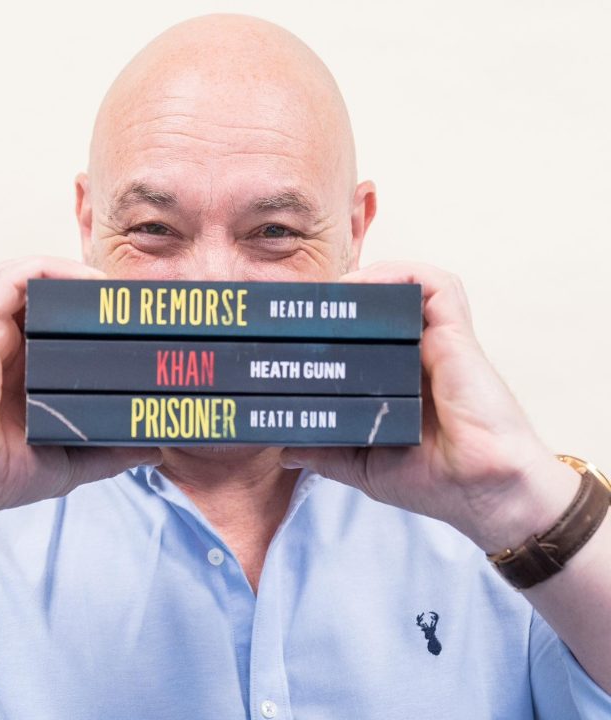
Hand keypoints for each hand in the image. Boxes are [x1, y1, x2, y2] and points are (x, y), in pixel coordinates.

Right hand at [0, 257, 160, 526]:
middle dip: (89, 290)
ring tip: (110, 286)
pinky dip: (48, 269)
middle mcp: (9, 346)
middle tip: (130, 300)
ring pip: (29, 277)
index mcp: (27, 371)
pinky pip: (11, 278)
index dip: (94, 315)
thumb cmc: (1, 475)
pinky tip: (84, 281)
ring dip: (71, 272)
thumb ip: (112, 452)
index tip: (133, 320)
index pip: (60, 324)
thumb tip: (156, 449)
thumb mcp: (71, 462)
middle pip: (49, 297)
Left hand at [281, 262, 577, 550]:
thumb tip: (283, 451)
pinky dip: (400, 274)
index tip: (298, 328)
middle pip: (381, 305)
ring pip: (407, 285)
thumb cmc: (435, 481)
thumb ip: (327, 453)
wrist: (484, 493)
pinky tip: (362, 285)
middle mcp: (419, 353)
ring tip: (330, 293)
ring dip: (367, 279)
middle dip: (342, 298)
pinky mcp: (457, 334)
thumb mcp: (366, 467)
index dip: (336, 324)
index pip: (367, 335)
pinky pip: (435, 284)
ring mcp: (439, 341)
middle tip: (303, 306)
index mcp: (400, 379)